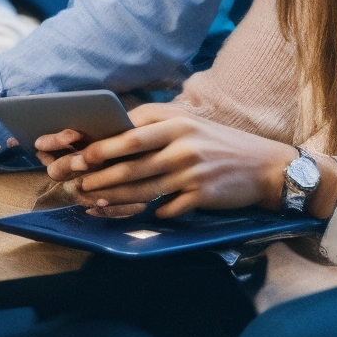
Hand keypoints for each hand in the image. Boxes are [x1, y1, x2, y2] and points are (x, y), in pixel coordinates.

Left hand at [37, 108, 335, 220]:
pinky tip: (122, 215)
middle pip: (128, 160)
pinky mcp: (201, 195)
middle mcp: (182, 142)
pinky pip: (164, 208)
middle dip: (94, 173)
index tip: (71, 153)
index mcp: (175, 120)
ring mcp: (192, 170)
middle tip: (70, 180)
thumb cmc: (219, 144)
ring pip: (141, 187)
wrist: (266, 166)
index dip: (96, 144)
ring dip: (110, 195)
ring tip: (88, 199)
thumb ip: (154, 127)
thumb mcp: (188, 124)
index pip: (127, 131)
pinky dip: (141, 213)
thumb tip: (112, 135)